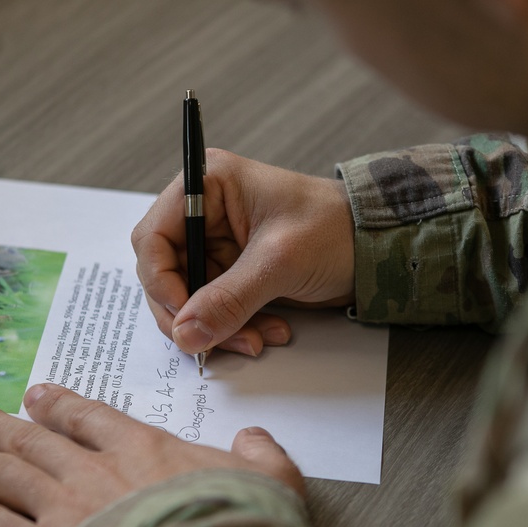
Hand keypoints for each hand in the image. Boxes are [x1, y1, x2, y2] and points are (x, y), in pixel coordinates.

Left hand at [0, 384, 303, 526]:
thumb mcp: (271, 482)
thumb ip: (260, 454)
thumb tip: (256, 437)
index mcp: (144, 449)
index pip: (90, 418)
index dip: (58, 405)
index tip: (34, 395)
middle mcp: (95, 471)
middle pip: (31, 439)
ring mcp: (64, 509)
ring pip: (2, 473)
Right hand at [132, 149, 354, 356]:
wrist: (374, 246)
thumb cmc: (333, 227)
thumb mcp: (279, 261)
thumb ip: (229, 298)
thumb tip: (185, 333)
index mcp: (207, 185)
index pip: (153, 237)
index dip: (160, 280)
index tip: (182, 315)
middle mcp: (204, 213)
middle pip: (164, 273)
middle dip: (190, 312)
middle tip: (212, 341)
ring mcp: (216, 245)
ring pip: (188, 299)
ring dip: (217, 327)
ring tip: (257, 339)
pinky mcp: (231, 272)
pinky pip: (213, 309)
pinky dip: (234, 328)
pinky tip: (269, 331)